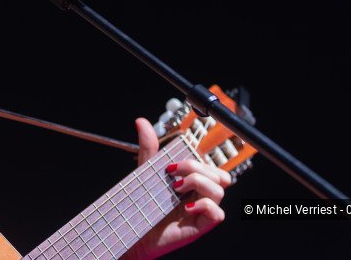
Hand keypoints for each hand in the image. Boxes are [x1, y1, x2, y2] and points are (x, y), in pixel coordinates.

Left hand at [123, 118, 231, 259]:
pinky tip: (184, 207)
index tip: (172, 163)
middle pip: (220, 174)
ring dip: (198, 183)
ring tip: (176, 189)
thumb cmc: (142, 202)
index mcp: (193, 181)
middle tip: (172, 174)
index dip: (198, 161)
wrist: (131, 227)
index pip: (211, 166)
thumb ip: (149, 147)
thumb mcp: (146, 171)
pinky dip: (203, 206)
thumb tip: (142, 122)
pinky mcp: (201, 226)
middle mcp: (200, 195)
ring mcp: (202, 210)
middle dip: (196, 167)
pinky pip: (218, 213)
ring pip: (220, 190)